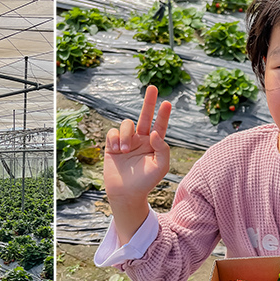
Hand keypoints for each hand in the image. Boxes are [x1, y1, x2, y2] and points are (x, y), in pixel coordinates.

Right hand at [103, 85, 171, 203]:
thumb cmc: (146, 182)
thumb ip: (162, 148)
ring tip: (125, 150)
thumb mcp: (160, 167)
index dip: (164, 115)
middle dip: (148, 101)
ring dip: (125, 135)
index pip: (160, 126)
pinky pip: (112, 132)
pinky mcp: (112, 145)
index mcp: (154, 144)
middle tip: (152, 87)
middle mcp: (141, 139)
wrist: (126, 193)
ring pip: (126, 124)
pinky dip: (115, 139)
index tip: (167, 103)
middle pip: (145, 116)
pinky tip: (117, 151)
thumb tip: (155, 132)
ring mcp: (127, 141)